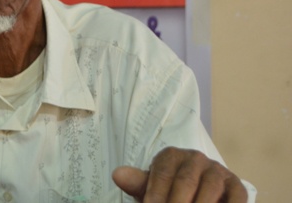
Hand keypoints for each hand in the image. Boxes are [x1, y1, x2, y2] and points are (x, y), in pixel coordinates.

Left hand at [112, 147, 246, 201]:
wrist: (197, 195)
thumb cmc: (169, 193)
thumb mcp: (152, 189)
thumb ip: (138, 184)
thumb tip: (118, 175)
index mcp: (171, 156)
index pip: (162, 174)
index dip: (155, 194)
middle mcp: (195, 158)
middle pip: (185, 181)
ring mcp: (217, 170)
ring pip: (210, 188)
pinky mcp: (236, 185)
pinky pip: (236, 197)